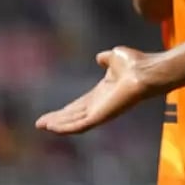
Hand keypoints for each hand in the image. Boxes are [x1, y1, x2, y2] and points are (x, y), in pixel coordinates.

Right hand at [35, 47, 152, 134]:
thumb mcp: (115, 57)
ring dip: (58, 124)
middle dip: (57, 120)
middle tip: (40, 124)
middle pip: (74, 116)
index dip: (65, 110)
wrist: (144, 71)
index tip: (50, 114)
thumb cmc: (135, 64)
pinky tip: (52, 127)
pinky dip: (65, 127)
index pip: (80, 105)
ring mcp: (101, 112)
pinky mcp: (101, 116)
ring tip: (42, 126)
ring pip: (74, 122)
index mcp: (102, 93)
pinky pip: (80, 125)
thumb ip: (106, 59)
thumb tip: (99, 57)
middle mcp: (100, 105)